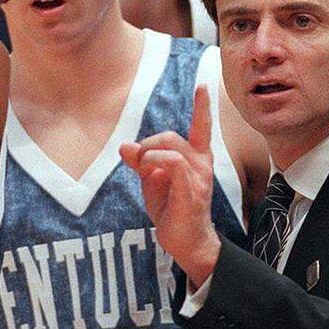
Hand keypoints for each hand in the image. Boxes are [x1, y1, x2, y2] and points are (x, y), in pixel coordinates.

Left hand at [120, 85, 219, 284]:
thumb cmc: (172, 209)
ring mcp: (199, 177)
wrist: (186, 242)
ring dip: (148, 154)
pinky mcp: (192, 190)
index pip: (202, 127)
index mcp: (195, 158)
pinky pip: (174, 162)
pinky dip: (154, 161)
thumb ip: (141, 162)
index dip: (202, 107)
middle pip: (171, 135)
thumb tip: (125, 146)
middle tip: (138, 164)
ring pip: (171, 146)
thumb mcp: (151, 181)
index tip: (202, 86)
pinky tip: (148, 172)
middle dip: (148, 144)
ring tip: (143, 170)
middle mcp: (201, 164)